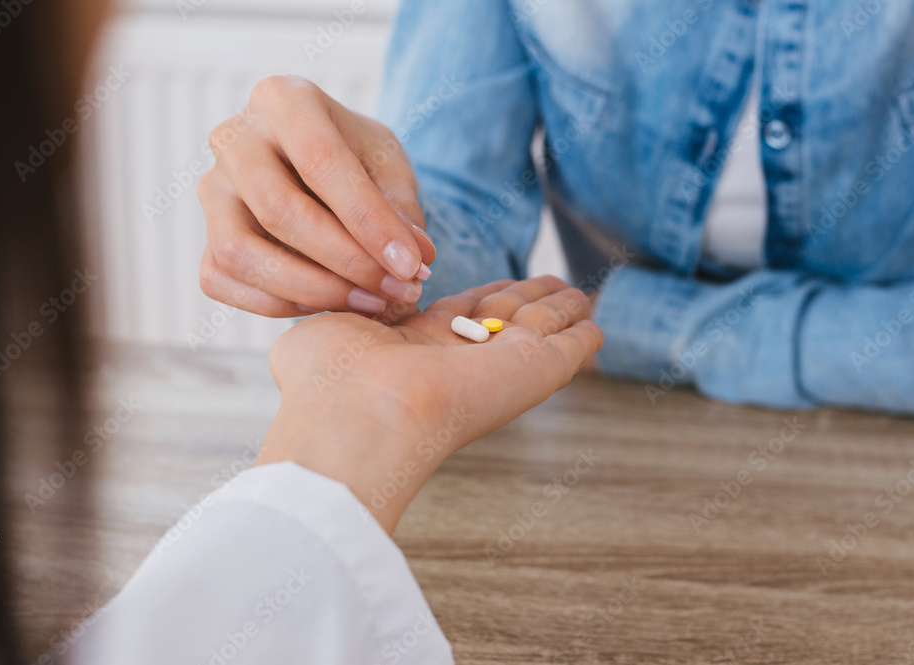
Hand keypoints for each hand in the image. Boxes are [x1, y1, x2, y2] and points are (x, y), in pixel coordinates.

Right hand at [197, 75, 435, 317]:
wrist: (320, 166)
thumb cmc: (355, 157)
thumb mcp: (388, 164)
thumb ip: (400, 207)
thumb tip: (415, 258)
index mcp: (283, 99)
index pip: (320, 161)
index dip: (368, 221)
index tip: (411, 264)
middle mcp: (234, 138)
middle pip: (277, 209)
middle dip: (346, 261)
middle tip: (399, 289)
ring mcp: (212, 189)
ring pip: (238, 251)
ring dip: (311, 289)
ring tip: (370, 301)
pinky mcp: (204, 235)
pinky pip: (222, 279)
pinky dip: (278, 304)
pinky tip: (329, 302)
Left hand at [257, 277, 603, 532]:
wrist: (359, 416)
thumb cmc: (325, 381)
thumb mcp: (319, 330)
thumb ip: (333, 313)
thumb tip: (336, 313)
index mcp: (410, 347)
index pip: (455, 316)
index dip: (477, 299)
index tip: (493, 288)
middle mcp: (456, 357)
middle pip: (502, 320)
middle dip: (525, 300)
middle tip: (550, 283)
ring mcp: (496, 366)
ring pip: (538, 331)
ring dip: (558, 310)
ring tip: (577, 293)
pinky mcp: (533, 372)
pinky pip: (566, 351)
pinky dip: (582, 338)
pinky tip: (594, 326)